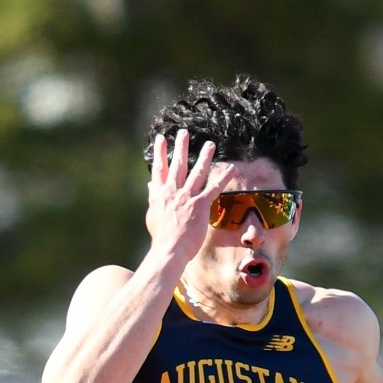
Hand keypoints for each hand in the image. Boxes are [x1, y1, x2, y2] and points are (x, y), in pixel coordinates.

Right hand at [145, 129, 229, 259]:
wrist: (168, 250)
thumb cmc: (160, 236)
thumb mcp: (152, 215)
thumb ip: (153, 198)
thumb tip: (150, 185)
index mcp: (159, 195)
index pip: (159, 170)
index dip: (160, 153)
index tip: (161, 139)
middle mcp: (172, 192)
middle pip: (177, 166)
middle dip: (180, 147)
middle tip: (183, 132)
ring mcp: (186, 198)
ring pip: (197, 173)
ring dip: (204, 157)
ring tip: (210, 144)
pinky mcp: (200, 205)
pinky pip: (214, 188)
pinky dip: (223, 178)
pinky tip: (232, 168)